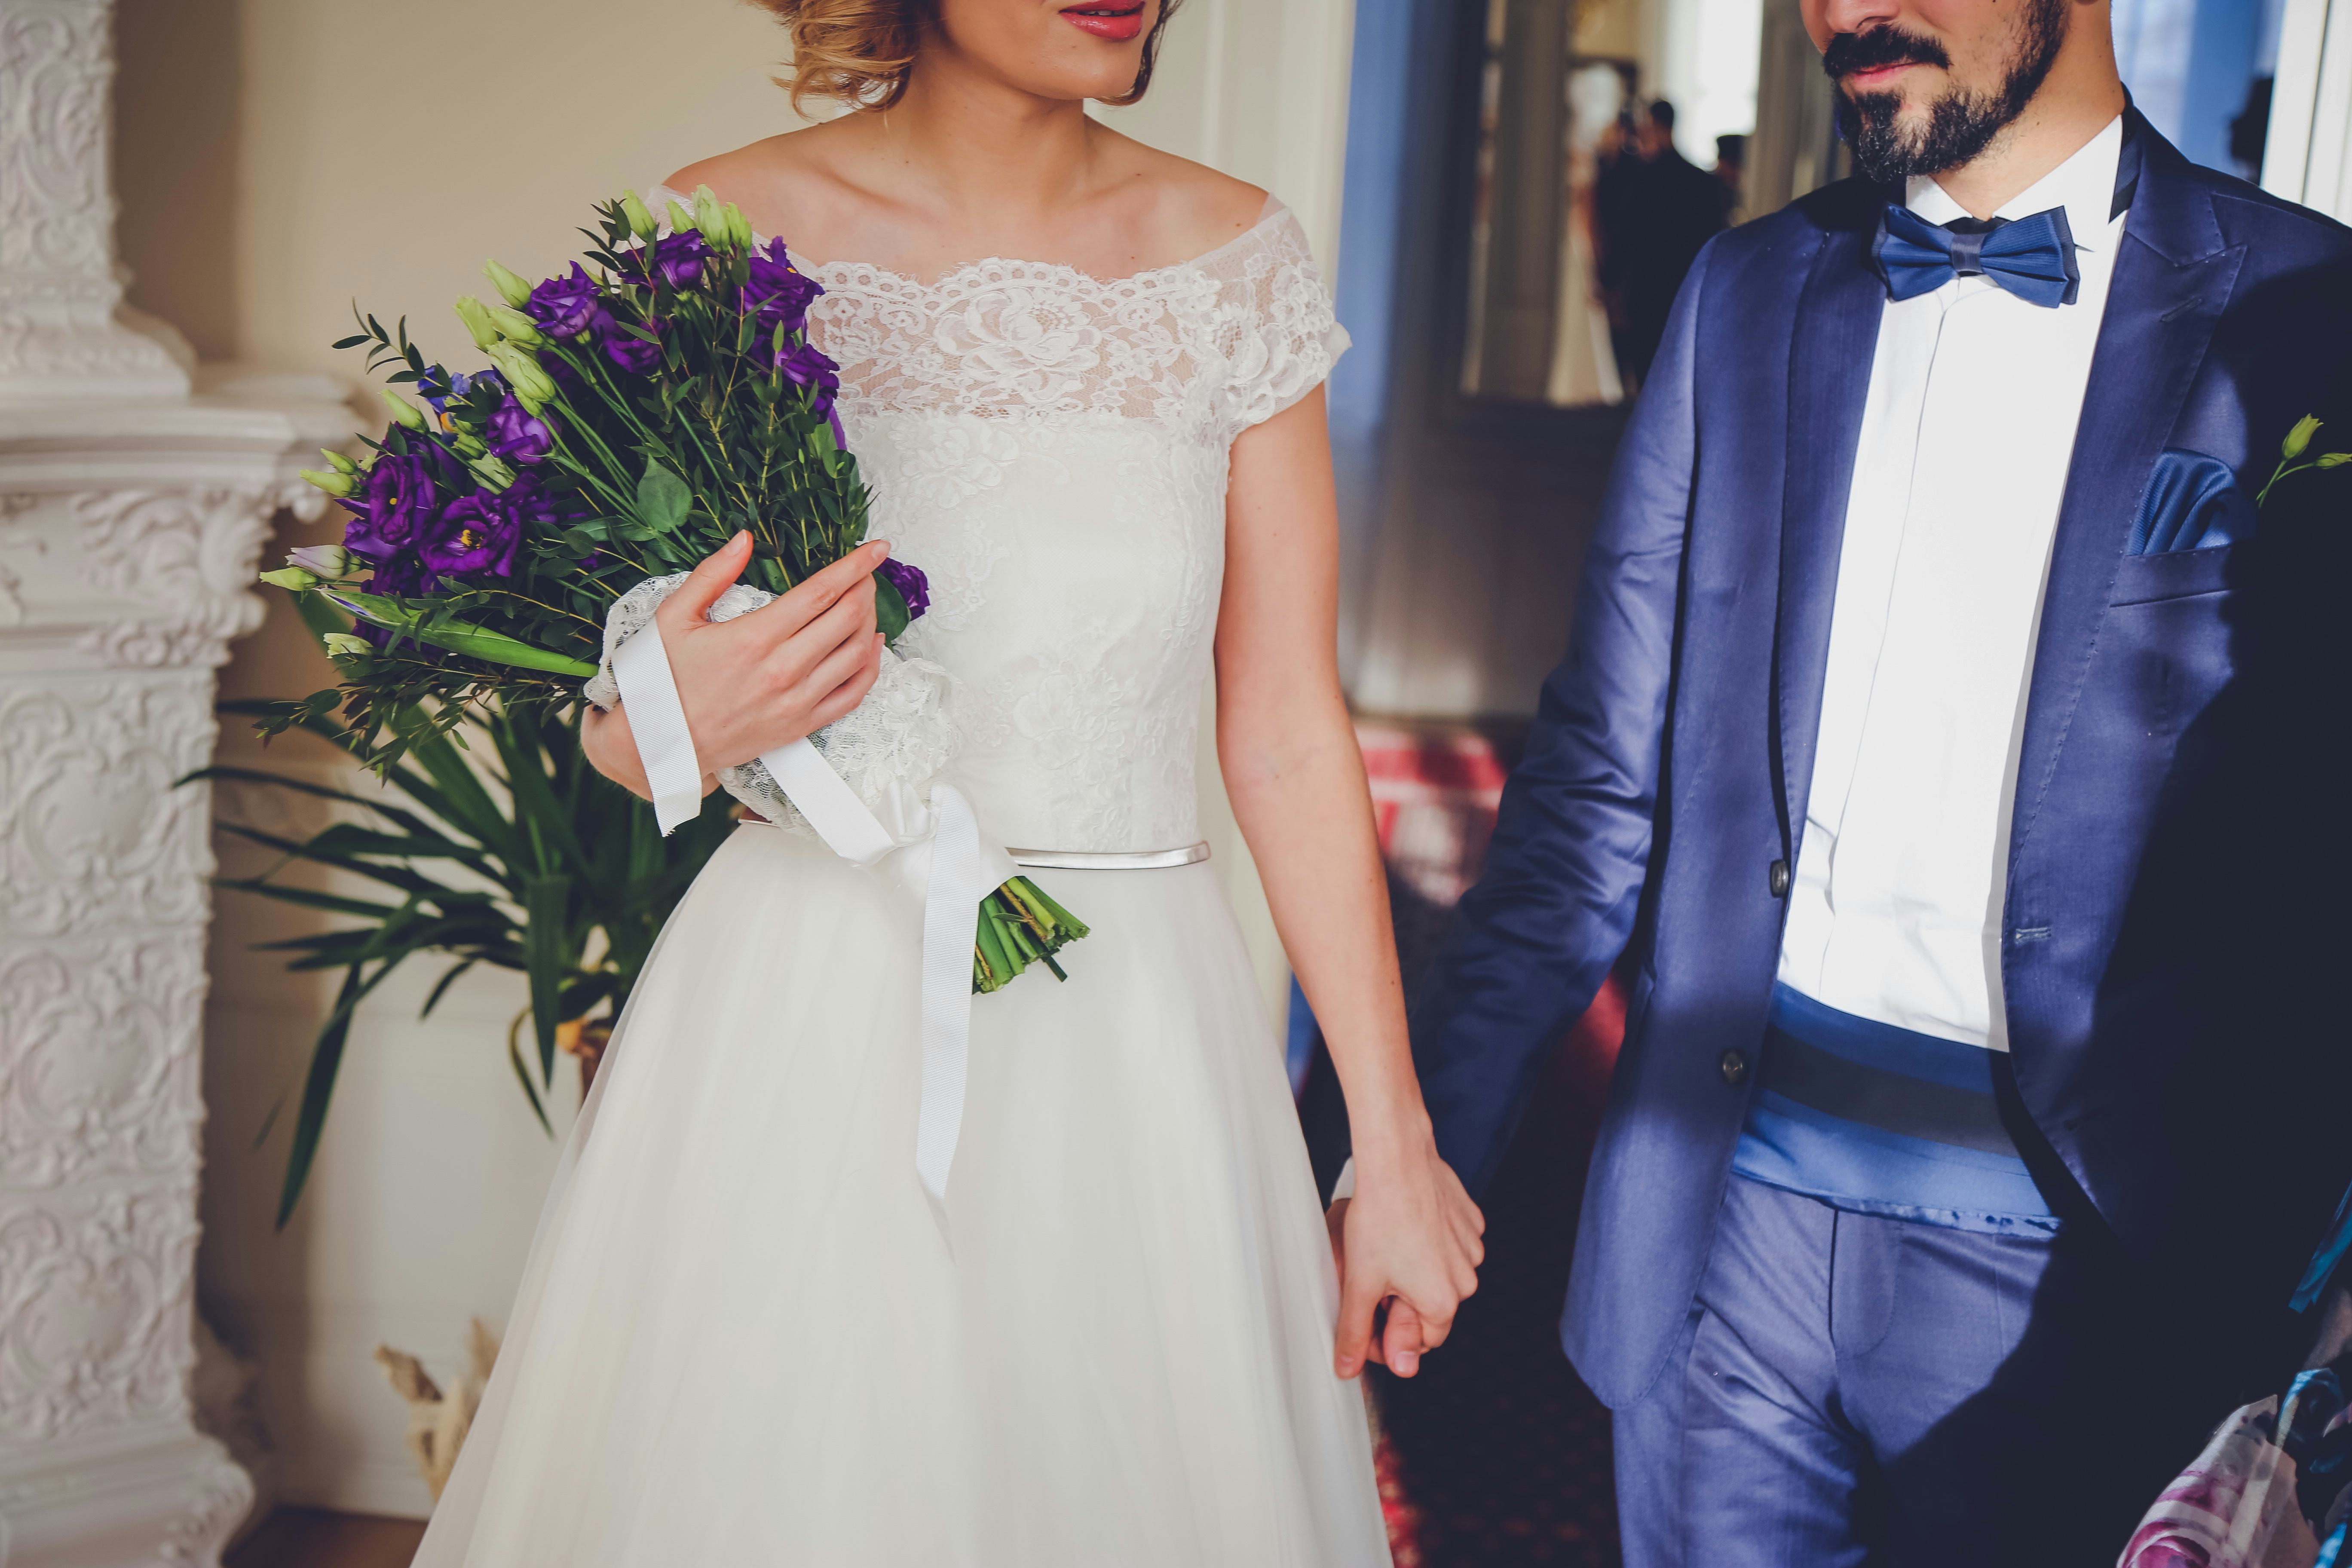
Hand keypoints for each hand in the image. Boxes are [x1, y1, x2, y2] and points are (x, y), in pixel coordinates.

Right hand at [656, 532, 886, 773]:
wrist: (664, 742)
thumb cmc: (666, 680)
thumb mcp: (674, 617)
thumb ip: (712, 574)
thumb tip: (743, 539)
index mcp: (755, 637)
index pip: (822, 591)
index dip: (856, 565)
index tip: (876, 548)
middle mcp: (784, 668)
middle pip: (848, 618)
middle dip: (865, 587)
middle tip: (866, 574)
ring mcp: (797, 700)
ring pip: (857, 653)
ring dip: (870, 621)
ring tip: (866, 603)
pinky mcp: (803, 724)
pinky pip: (853, 694)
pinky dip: (871, 667)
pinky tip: (871, 647)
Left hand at [1328, 1140, 1483, 1378]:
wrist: (1397, 1161)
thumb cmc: (1381, 1216)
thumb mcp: (1358, 1284)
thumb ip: (1354, 1333)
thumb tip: (1348, 1366)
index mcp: (1442, 1302)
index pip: (1419, 1343)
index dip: (1388, 1336)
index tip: (1368, 1320)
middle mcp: (1465, 1279)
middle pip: (1430, 1310)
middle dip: (1401, 1303)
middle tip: (1371, 1281)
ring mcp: (1470, 1248)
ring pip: (1440, 1276)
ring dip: (1415, 1273)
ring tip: (1386, 1251)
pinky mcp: (1469, 1222)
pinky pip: (1449, 1245)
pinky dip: (1429, 1245)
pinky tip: (1404, 1230)